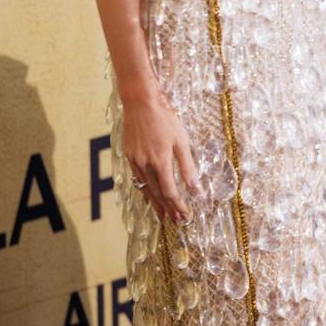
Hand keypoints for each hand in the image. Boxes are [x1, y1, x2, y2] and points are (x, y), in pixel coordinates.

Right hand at [121, 85, 198, 223]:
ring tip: (164, 216)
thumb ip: (188, 165)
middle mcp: (145, 165)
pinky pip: (138, 180)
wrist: (140, 103)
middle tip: (177, 222)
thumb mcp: (181, 140)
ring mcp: (135, 162)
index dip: (179, 205)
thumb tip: (196, 187)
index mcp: (160, 162)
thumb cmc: (165, 119)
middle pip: (158, 194)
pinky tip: (150, 196)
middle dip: (169, 209)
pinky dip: (146, 191)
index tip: (186, 215)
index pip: (170, 191)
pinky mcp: (129, 157)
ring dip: (156, 204)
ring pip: (146, 189)